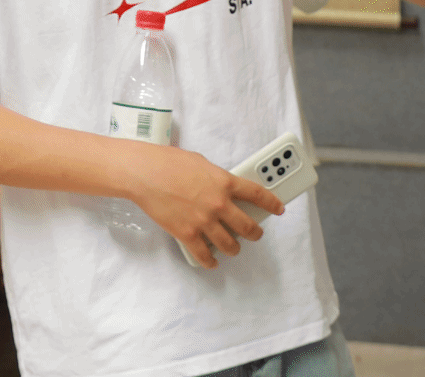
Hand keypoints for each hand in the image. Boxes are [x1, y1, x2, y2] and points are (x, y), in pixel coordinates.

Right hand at [120, 141, 283, 269]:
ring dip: (235, 248)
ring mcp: (204, 221)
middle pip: (248, 225)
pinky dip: (211, 260)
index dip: (272, 203)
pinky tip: (213, 261)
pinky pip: (205, 254)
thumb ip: (216, 178)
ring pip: (230, 244)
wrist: (145, 173)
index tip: (279, 208)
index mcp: (225, 182)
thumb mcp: (201, 163)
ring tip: (234, 248)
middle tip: (256, 234)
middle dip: (255, 232)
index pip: (258, 194)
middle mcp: (219, 203)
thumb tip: (220, 188)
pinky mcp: (188, 234)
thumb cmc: (169, 162)